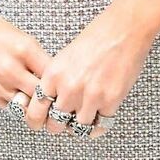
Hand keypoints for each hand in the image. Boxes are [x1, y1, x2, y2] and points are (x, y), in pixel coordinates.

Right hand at [0, 10, 50, 109]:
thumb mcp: (22, 37)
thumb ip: (37, 58)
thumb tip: (53, 78)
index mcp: (24, 49)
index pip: (52, 76)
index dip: (60, 82)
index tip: (62, 85)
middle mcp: (12, 69)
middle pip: (41, 96)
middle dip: (49, 99)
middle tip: (54, 99)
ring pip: (26, 108)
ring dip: (33, 106)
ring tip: (38, 102)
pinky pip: (11, 108)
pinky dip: (17, 105)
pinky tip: (19, 96)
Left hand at [25, 2, 157, 138]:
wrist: (122, 31)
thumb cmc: (95, 39)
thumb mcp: (65, 57)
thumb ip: (56, 80)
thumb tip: (52, 102)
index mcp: (54, 74)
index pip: (36, 109)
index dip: (37, 120)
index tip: (39, 123)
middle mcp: (69, 88)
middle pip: (56, 124)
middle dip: (58, 126)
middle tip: (62, 123)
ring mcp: (91, 96)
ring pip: (79, 128)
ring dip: (80, 126)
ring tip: (82, 118)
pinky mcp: (111, 101)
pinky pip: (100, 125)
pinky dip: (98, 125)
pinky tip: (98, 118)